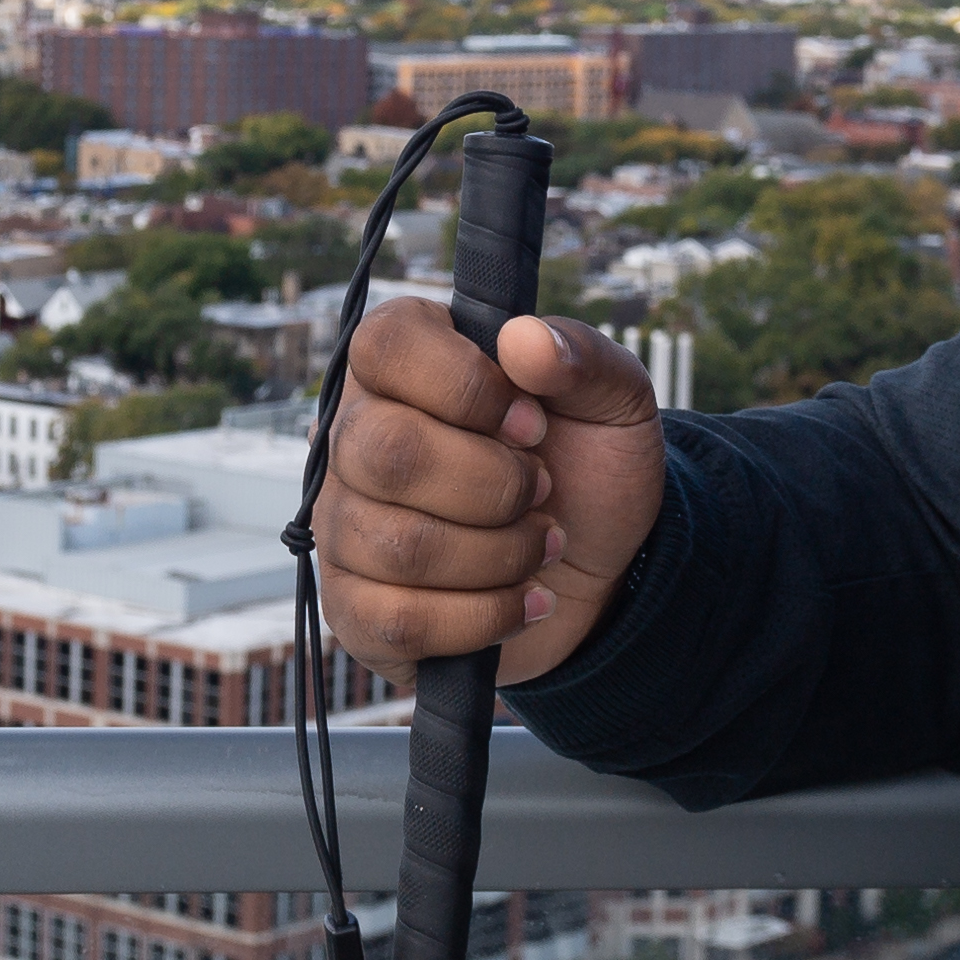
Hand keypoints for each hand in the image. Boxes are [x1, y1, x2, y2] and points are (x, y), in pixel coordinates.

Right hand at [311, 302, 666, 686]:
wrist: (598, 572)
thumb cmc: (587, 472)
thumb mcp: (615, 403)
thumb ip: (583, 356)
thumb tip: (523, 339)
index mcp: (401, 366)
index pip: (386, 345)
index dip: (468, 388)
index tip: (533, 423)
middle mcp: (353, 438)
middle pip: (387, 452)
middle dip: (496, 485)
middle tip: (543, 490)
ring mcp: (344, 526)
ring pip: (399, 545)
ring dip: (501, 556)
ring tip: (542, 547)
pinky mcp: (353, 608)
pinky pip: (398, 620)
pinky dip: (485, 617)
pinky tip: (523, 603)